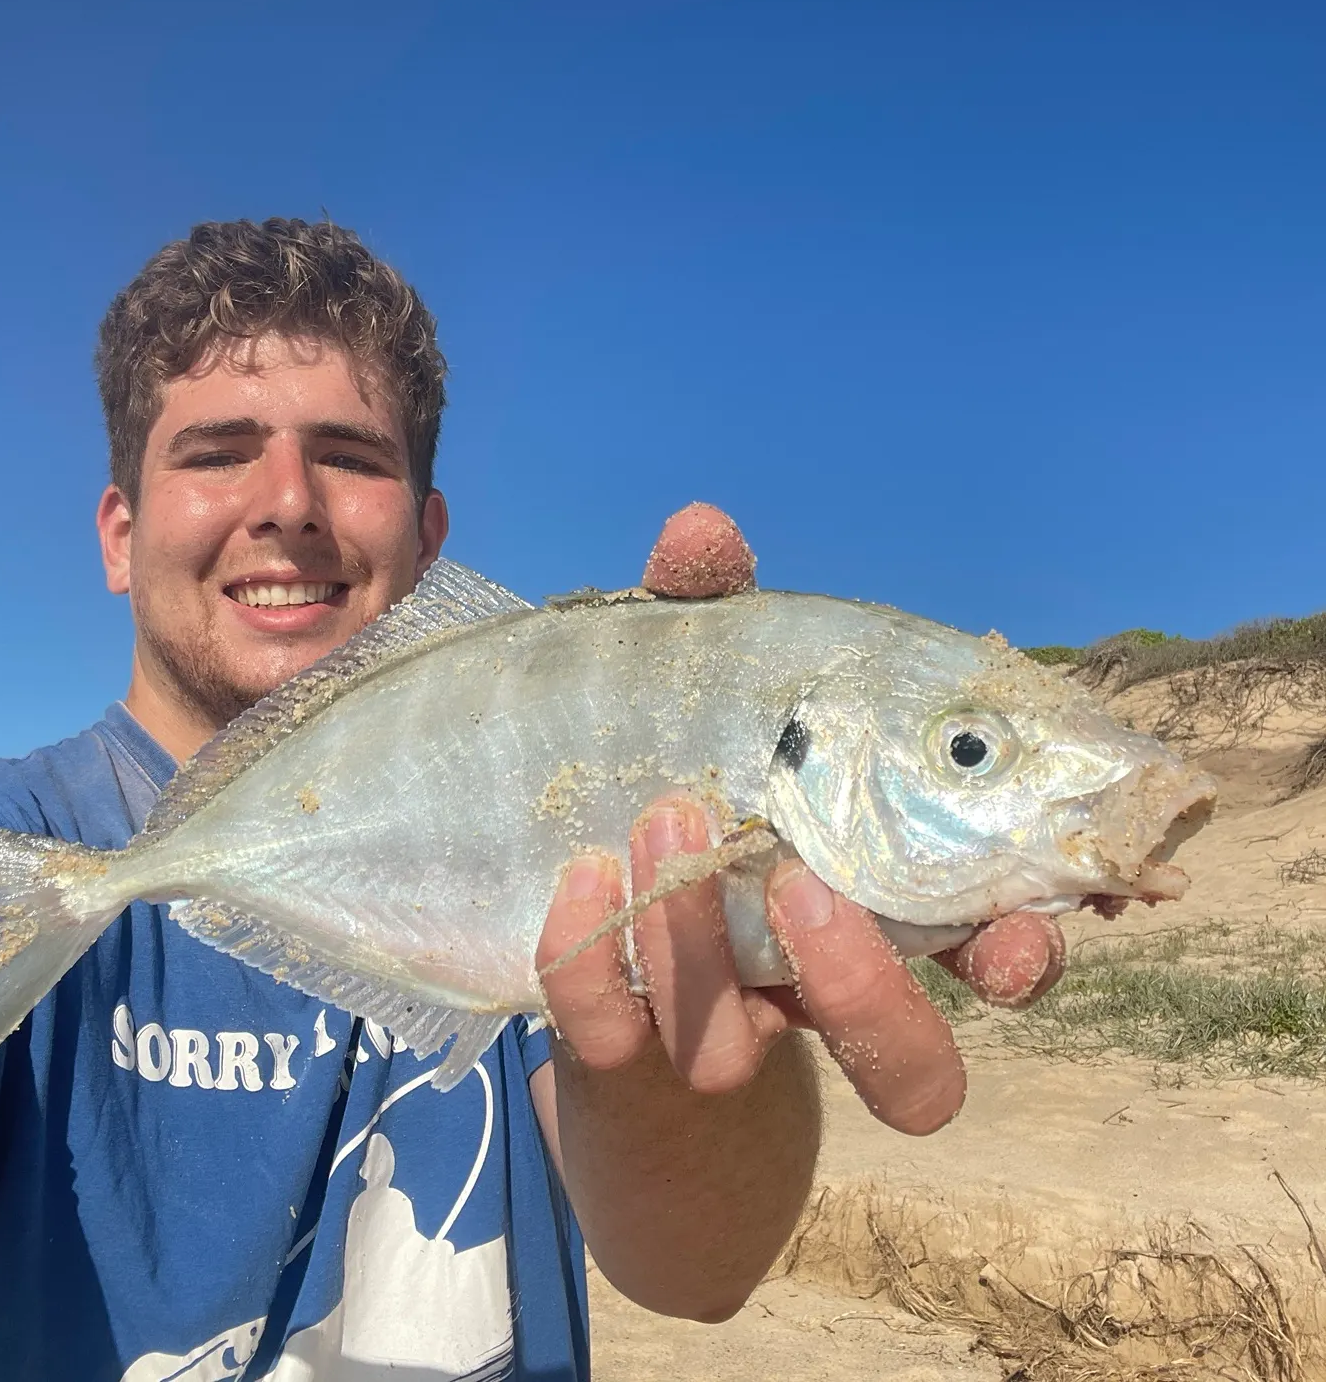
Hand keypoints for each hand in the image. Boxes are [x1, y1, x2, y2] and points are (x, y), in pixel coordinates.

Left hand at [536, 504, 1065, 1135]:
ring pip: (743, 1059)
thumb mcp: (687, 683)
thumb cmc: (662, 768)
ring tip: (674, 824)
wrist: (554, 904)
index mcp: (873, 900)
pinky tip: (582, 874)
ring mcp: (703, 1020)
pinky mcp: (614, 1040)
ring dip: (703, 947)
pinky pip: (612, 1035)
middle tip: (817, 888)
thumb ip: (704, 610)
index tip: (1036, 917)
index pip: (988, 943)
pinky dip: (593, 957)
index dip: (1027, 944)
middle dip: (874, 994)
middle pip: (905, 1064)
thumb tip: (703, 525)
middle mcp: (801, 984)